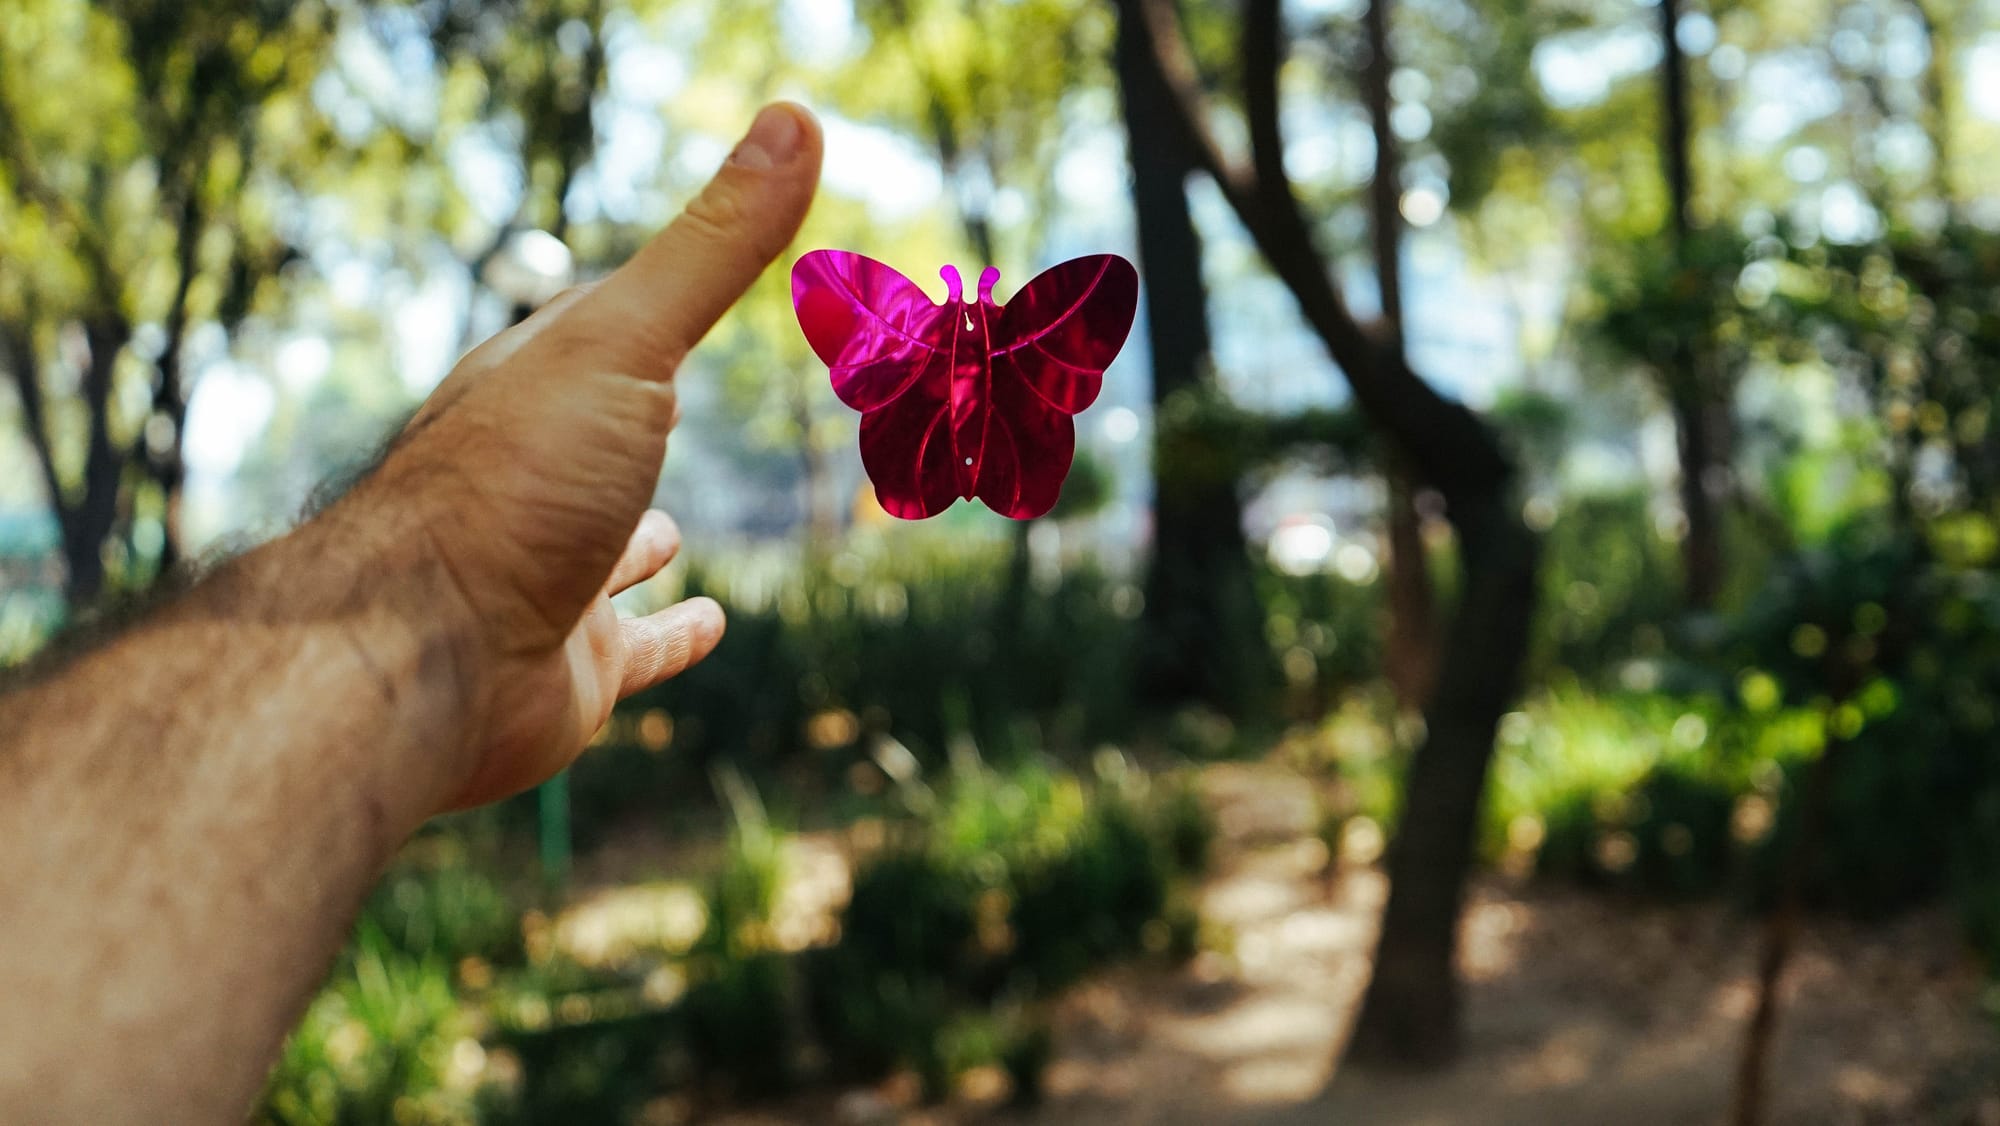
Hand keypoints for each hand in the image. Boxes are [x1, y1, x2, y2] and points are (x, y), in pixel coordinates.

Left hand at [357, 102, 821, 810]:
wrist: (424, 660)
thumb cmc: (512, 486)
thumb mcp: (625, 342)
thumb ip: (713, 247)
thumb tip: (797, 117)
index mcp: (536, 393)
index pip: (600, 333)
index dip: (649, 305)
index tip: (687, 287)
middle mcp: (536, 482)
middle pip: (598, 442)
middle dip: (636, 426)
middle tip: (681, 401)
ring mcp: (552, 576)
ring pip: (610, 550)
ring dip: (643, 543)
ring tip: (678, 531)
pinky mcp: (574, 667)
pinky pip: (636, 647)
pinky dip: (674, 635)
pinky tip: (713, 624)